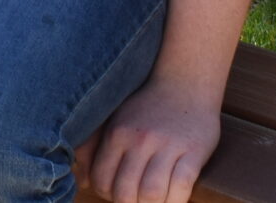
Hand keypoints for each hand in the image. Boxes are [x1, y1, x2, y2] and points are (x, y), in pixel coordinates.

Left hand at [86, 76, 219, 202]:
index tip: (119, 194)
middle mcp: (139, 140)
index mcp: (117, 133)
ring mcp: (167, 145)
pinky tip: (174, 197)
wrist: (185, 83)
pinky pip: (181, 187)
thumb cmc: (147, 107)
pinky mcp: (193, 151)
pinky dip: (176, 201)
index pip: (102, 181)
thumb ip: (95, 147)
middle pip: (126, 193)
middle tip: (138, 200)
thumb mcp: (116, 119)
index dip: (108, 196)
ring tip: (155, 201)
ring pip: (152, 194)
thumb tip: (82, 181)